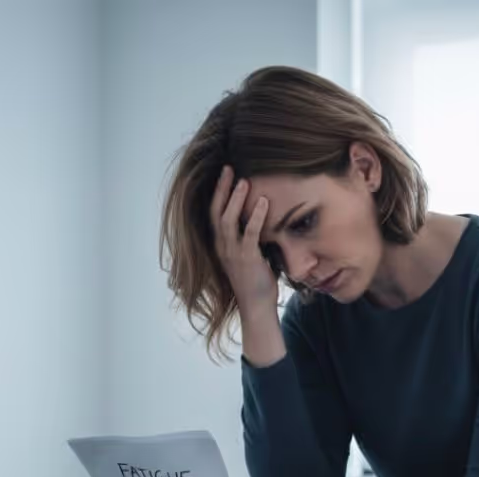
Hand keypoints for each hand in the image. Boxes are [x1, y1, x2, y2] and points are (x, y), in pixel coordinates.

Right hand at [210, 165, 277, 314]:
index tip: (224, 174)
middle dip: (221, 189)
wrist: (256, 307)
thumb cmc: (255, 281)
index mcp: (220, 244)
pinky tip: (263, 202)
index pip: (214, 213)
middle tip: (228, 167)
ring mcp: (233, 253)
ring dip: (236, 199)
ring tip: (243, 181)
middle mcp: (222, 246)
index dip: (218, 193)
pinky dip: (257, 216)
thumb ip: (249, 236)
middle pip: (216, 211)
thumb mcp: (248, 254)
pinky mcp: (247, 259)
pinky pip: (250, 233)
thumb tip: (260, 215)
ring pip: (228, 220)